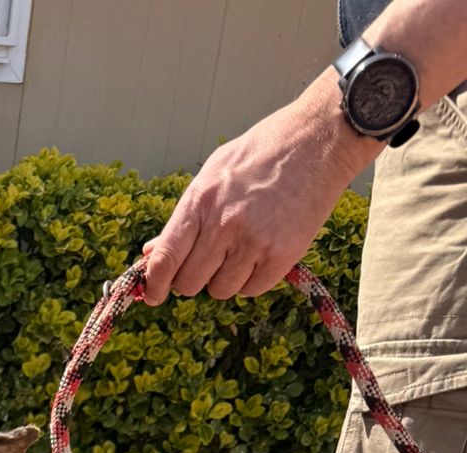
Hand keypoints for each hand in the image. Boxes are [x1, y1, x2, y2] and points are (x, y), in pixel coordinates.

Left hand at [141, 79, 377, 304]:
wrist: (319, 139)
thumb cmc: (262, 154)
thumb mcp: (214, 174)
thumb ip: (184, 218)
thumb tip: (150, 254)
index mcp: (200, 201)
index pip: (165, 259)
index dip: (154, 284)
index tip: (151, 296)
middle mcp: (224, 224)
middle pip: (189, 283)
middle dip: (194, 278)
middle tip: (210, 259)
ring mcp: (254, 241)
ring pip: (220, 290)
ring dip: (225, 278)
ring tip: (242, 246)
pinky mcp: (283, 254)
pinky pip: (252, 289)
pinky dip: (253, 278)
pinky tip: (263, 250)